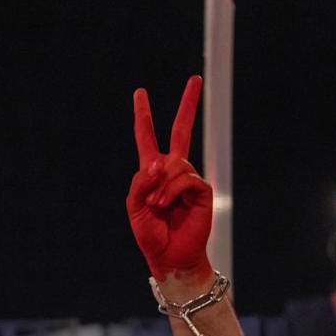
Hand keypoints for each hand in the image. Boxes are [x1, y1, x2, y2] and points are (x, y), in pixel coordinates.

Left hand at [126, 75, 212, 282]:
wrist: (170, 256)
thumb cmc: (150, 234)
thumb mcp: (133, 207)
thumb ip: (139, 182)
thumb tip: (158, 162)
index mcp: (152, 173)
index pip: (147, 137)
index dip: (143, 116)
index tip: (140, 93)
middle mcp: (172, 171)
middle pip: (182, 130)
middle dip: (188, 105)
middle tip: (195, 79)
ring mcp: (188, 179)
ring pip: (176, 163)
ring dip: (162, 185)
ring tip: (157, 205)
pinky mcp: (201, 190)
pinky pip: (186, 177)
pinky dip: (172, 190)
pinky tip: (166, 204)